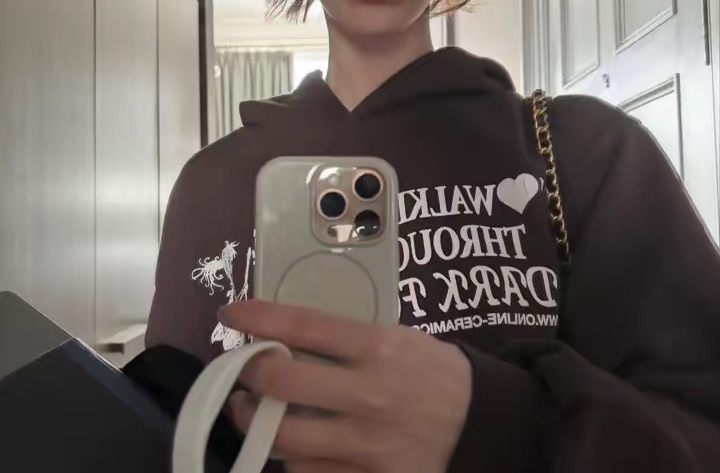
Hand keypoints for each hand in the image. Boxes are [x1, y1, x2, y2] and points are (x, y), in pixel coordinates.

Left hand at [217, 300, 471, 472]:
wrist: (477, 420)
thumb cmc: (426, 368)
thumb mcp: (392, 337)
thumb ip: (341, 339)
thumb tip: (279, 337)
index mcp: (377, 347)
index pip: (304, 325)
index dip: (258, 316)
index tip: (231, 311)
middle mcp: (370, 394)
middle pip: (282, 383)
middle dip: (247, 373)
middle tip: (242, 370)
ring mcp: (369, 445)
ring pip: (285, 438)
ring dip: (255, 421)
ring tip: (252, 408)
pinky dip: (290, 458)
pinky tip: (290, 444)